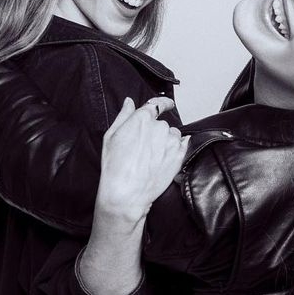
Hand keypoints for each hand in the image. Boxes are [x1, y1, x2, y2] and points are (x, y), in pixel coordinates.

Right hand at [96, 96, 188, 223]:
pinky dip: (176, 149)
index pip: (158, 104)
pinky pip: (182, 145)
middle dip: (155, 131)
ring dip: (166, 141)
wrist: (126, 191)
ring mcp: (171, 141)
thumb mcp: (111, 136)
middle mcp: (160, 127)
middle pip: (162, 123)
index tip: (167, 104)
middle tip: (144, 147)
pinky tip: (164, 158)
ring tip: (152, 156)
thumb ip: (123, 116)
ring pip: (172, 135)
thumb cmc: (115, 166)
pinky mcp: (179, 155)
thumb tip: (129, 102)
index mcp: (143, 119)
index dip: (163, 103)